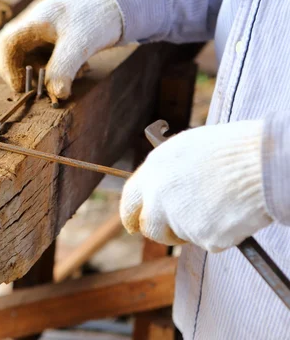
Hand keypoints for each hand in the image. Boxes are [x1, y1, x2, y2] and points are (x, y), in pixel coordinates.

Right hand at [0, 0, 122, 99]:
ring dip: (50, 75)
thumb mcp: (79, 46)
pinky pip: (49, 60)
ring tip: (75, 75)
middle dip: (32, 76)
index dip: (9, 69)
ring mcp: (45, 34)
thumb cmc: (97, 19)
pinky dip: (61, 70)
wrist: (119, 8)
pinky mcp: (57, 41)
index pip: (9, 45)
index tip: (21, 87)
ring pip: (34, 61)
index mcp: (35, 21)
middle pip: (18, 56)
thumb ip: (63, 70)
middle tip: (47, 90)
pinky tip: (80, 69)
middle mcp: (35, 27)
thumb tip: (56, 95)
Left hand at [120, 121, 271, 252]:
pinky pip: (208, 241)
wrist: (261, 162)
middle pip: (151, 228)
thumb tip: (160, 188)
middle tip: (179, 228)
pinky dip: (220, 233)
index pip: (129, 201)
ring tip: (218, 204)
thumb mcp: (186, 149)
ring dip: (194, 229)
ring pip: (181, 235)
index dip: (131, 216)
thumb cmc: (231, 150)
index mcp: (153, 170)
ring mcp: (179, 218)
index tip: (133, 225)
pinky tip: (232, 211)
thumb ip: (167, 173)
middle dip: (162, 231)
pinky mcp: (202, 236)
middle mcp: (159, 196)